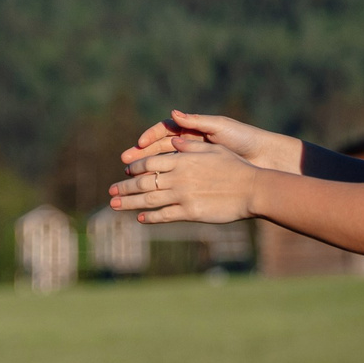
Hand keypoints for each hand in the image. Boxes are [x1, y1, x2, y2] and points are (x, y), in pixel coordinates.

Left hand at [109, 142, 264, 224]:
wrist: (252, 189)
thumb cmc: (235, 166)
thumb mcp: (212, 149)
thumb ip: (190, 147)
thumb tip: (173, 143)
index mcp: (182, 159)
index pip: (150, 162)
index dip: (135, 167)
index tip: (125, 171)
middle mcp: (179, 177)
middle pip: (144, 182)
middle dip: (124, 187)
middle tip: (110, 191)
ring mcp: (183, 196)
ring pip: (149, 200)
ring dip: (129, 203)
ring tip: (114, 205)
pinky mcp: (191, 212)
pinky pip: (165, 215)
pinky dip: (151, 217)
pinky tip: (141, 218)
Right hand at [122, 110, 302, 173]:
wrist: (264, 158)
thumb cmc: (243, 139)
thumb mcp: (220, 127)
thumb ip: (196, 121)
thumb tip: (174, 114)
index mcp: (192, 131)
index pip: (164, 133)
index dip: (149, 138)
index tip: (139, 144)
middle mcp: (189, 147)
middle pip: (158, 152)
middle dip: (141, 158)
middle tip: (125, 165)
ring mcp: (193, 164)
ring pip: (164, 169)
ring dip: (147, 176)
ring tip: (132, 181)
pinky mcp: (199, 178)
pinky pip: (176, 183)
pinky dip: (163, 189)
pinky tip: (152, 195)